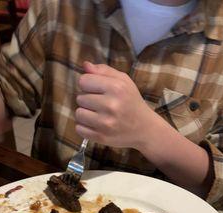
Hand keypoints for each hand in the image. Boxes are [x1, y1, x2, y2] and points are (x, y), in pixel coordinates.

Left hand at [76, 62, 211, 196]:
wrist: (144, 129)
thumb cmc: (131, 102)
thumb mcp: (123, 81)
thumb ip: (104, 71)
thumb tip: (85, 65)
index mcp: (116, 88)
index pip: (83, 81)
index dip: (88, 84)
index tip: (96, 90)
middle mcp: (110, 105)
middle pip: (80, 98)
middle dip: (87, 100)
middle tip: (100, 104)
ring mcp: (105, 123)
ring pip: (78, 114)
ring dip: (85, 114)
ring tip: (97, 115)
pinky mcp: (101, 137)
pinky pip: (79, 129)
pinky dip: (84, 127)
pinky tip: (95, 125)